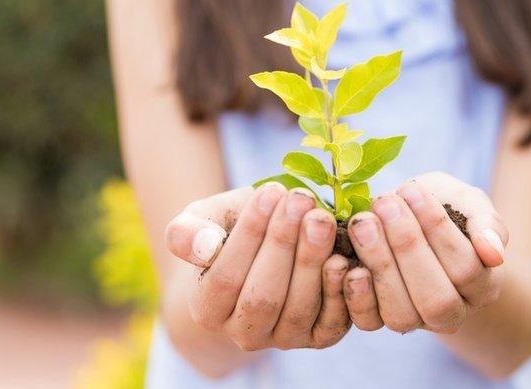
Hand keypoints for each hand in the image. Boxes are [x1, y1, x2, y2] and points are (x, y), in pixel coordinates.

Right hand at [164, 183, 351, 349]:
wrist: (269, 247)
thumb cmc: (232, 228)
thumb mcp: (204, 220)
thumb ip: (187, 231)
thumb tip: (202, 247)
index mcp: (208, 309)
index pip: (225, 278)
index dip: (249, 234)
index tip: (270, 191)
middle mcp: (244, 334)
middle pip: (263, 296)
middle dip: (284, 244)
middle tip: (301, 199)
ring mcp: (284, 338)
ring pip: (298, 308)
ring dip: (312, 260)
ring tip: (321, 218)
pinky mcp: (320, 336)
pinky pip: (331, 322)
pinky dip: (338, 291)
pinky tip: (342, 255)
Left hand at [342, 171, 507, 333]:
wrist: (411, 218)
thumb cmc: (445, 207)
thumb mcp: (469, 202)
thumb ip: (487, 223)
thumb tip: (494, 253)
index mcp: (483, 286)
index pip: (466, 268)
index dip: (438, 229)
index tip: (412, 189)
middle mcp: (452, 313)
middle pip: (436, 299)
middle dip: (407, 248)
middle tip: (385, 204)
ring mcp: (415, 321)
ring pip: (401, 314)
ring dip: (379, 264)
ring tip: (363, 221)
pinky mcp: (379, 320)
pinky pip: (367, 321)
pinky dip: (354, 293)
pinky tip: (345, 257)